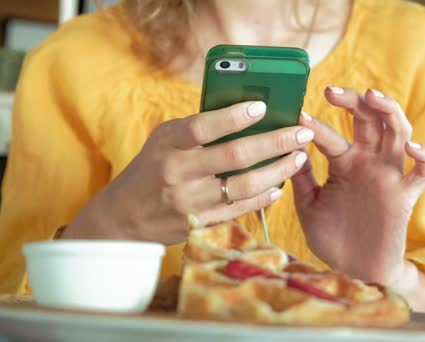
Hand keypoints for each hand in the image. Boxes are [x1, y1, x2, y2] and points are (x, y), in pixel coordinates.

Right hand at [63, 101, 313, 243]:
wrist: (124, 218)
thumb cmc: (151, 169)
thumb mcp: (163, 141)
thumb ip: (196, 129)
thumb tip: (243, 113)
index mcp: (168, 146)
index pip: (203, 126)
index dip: (234, 116)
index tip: (263, 107)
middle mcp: (178, 174)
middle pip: (235, 156)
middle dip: (274, 142)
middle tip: (301, 132)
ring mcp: (190, 202)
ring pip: (244, 186)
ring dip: (277, 171)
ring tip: (298, 157)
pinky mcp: (199, 224)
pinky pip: (239, 210)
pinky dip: (263, 197)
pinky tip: (279, 186)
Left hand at [292, 87, 424, 296]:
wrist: (353, 270)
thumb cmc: (331, 237)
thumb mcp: (308, 205)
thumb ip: (301, 177)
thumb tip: (289, 146)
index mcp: (344, 163)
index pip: (331, 135)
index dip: (316, 124)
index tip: (297, 115)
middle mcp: (368, 163)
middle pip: (369, 119)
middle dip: (353, 101)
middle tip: (331, 91)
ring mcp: (389, 176)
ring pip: (399, 133)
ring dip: (390, 111)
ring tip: (373, 96)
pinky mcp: (405, 196)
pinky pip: (423, 173)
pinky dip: (424, 157)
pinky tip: (412, 148)